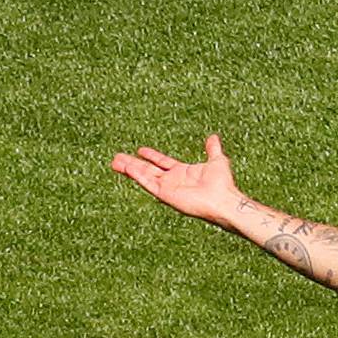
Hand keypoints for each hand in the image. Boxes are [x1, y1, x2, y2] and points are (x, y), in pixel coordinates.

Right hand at [110, 134, 241, 226]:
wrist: (223, 199)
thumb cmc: (222, 184)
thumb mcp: (217, 160)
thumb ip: (212, 150)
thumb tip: (213, 138)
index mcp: (182, 173)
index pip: (162, 163)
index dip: (151, 156)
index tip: (140, 150)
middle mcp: (173, 181)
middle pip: (148, 170)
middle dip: (133, 164)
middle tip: (117, 158)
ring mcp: (168, 189)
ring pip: (144, 176)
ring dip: (130, 169)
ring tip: (115, 162)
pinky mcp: (165, 195)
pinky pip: (149, 183)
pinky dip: (138, 176)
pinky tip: (127, 169)